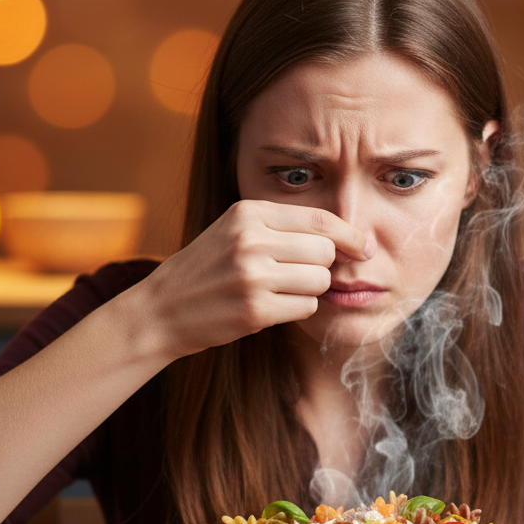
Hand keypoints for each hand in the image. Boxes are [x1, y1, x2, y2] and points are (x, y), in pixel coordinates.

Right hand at [141, 200, 371, 357]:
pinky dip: (297, 310)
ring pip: (319, 280)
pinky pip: (305, 307)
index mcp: (248, 213)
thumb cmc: (205, 270)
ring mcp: (252, 275)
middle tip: (301, 276)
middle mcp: (251, 239)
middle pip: (325, 251)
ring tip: (280, 292)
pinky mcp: (255, 310)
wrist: (160, 310)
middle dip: (323, 267)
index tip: (363, 247)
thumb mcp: (234, 232)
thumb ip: (281, 228)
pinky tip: (272, 308)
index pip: (319, 218)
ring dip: (309, 291)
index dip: (349, 234)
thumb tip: (345, 237)